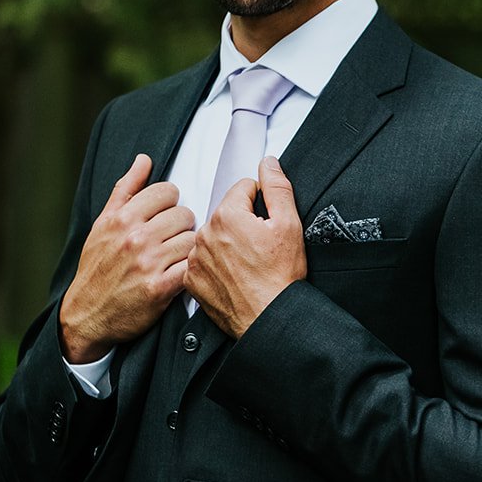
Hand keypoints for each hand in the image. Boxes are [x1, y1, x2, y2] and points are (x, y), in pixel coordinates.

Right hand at [60, 153, 195, 360]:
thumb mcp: (103, 224)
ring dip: (187, 249)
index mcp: (121, 218)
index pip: (167, 191)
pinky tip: (178, 273)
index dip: (169, 203)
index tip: (163, 217)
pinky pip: (191, 267)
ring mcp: (148, 263)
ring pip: (192, 240)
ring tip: (174, 257)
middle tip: (170, 239)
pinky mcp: (160, 288)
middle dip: (180, 226)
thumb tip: (144, 159)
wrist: (86, 315)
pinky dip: (189, 270)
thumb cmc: (97, 267)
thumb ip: (126, 190)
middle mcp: (134, 238)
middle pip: (184, 214)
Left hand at [184, 156, 305, 338]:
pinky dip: (215, 265)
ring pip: (213, 237)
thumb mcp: (289, 224)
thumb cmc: (280, 277)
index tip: (267, 224)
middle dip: (242, 224)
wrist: (270, 319)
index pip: (242, 189)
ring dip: (228, 244)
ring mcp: (195, 259)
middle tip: (260, 247)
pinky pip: (202, 261)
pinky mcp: (191, 280)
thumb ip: (277, 187)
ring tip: (248, 264)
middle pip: (226, 213)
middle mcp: (205, 234)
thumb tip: (268, 163)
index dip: (260, 204)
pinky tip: (233, 276)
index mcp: (227, 215)